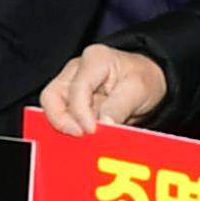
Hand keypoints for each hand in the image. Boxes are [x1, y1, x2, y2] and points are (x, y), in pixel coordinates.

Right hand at [36, 45, 167, 135]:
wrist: (148, 80)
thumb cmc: (143, 78)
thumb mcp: (139, 90)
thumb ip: (119, 107)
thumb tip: (103, 125)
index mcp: (95, 59)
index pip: (77, 87)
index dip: (80, 112)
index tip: (91, 131)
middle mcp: (76, 70)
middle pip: (52, 96)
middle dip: (61, 120)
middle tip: (79, 137)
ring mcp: (70, 85)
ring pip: (52, 108)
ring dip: (64, 126)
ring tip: (83, 140)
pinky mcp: (70, 102)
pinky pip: (62, 117)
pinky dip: (69, 130)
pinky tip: (82, 141)